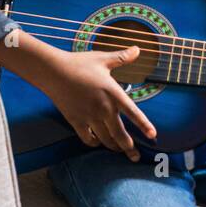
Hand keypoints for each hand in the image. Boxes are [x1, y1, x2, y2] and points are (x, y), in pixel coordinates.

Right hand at [41, 45, 157, 161]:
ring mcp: (89, 116)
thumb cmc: (79, 63)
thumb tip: (138, 49)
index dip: (143, 125)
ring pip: (104, 138)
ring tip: (120, 151)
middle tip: (136, 157)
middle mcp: (103, 108)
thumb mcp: (103, 59)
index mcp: (113, 93)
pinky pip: (87, 137)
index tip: (153, 135)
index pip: (133, 112)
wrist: (53, 71)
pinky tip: (97, 143)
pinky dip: (93, 142)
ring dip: (113, 146)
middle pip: (119, 134)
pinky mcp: (75, 120)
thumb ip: (122, 57)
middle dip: (129, 148)